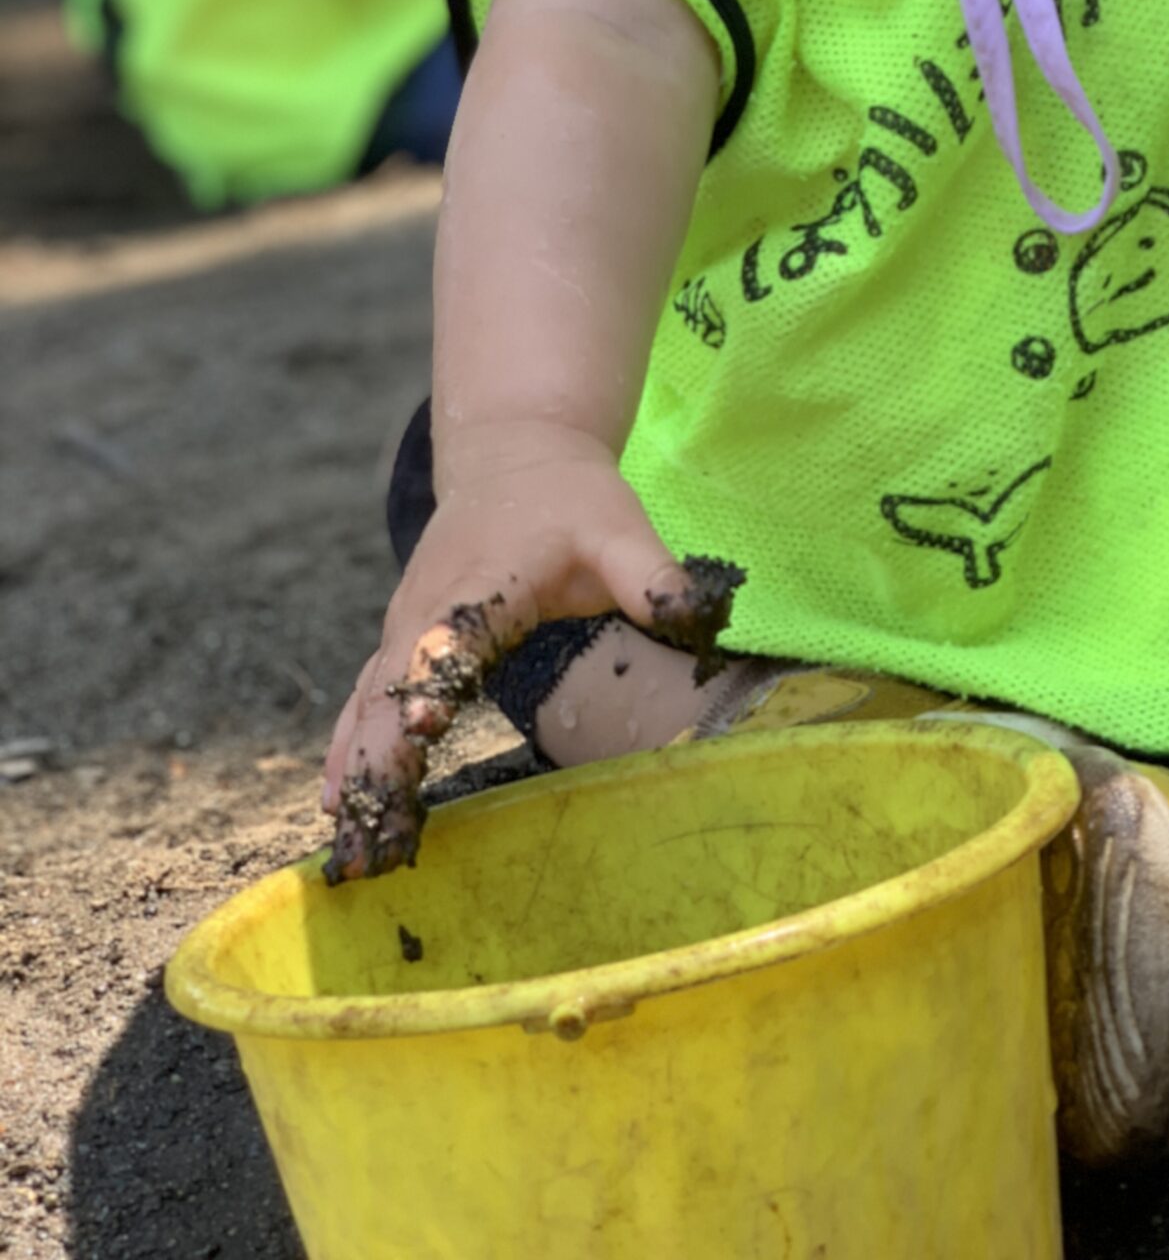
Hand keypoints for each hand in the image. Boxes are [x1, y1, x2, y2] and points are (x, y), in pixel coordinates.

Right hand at [322, 426, 740, 880]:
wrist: (514, 456)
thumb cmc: (571, 499)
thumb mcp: (620, 527)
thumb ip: (651, 574)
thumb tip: (697, 615)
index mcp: (482, 582)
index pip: (453, 636)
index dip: (436, 678)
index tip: (422, 727)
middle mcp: (426, 607)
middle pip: (394, 688)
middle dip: (381, 762)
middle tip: (375, 840)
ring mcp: (403, 624)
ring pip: (368, 702)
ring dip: (357, 771)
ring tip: (349, 846)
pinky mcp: (397, 638)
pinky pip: (364, 698)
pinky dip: (349, 748)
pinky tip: (337, 803)